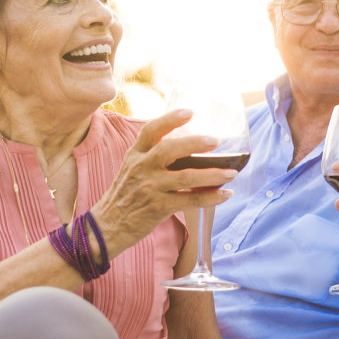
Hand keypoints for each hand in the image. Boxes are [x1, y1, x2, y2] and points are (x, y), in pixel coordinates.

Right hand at [90, 110, 236, 252]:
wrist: (106, 226)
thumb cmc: (124, 196)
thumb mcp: (131, 169)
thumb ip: (151, 156)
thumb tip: (187, 148)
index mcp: (135, 155)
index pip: (151, 131)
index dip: (170, 119)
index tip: (190, 112)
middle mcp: (142, 168)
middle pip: (170, 150)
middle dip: (195, 143)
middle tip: (216, 141)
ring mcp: (150, 188)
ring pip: (186, 176)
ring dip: (213, 174)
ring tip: (232, 172)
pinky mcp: (159, 207)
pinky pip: (190, 200)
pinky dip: (211, 197)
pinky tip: (226, 194)